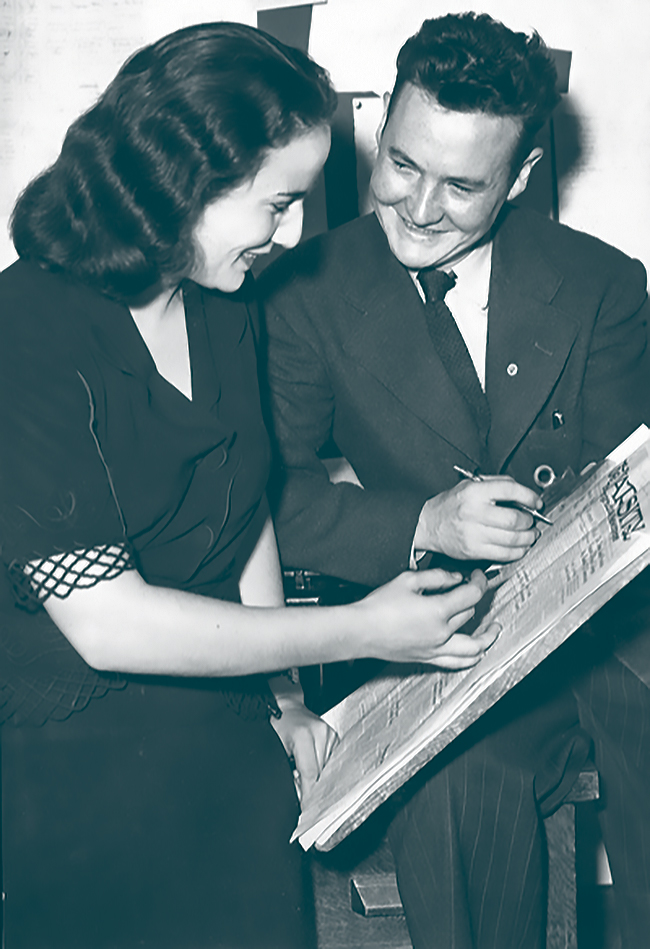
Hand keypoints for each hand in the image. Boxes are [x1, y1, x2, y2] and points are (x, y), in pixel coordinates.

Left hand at [270, 689, 338, 801]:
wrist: (286, 707)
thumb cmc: (277, 727)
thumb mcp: (277, 750)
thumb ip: (288, 773)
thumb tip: (299, 796)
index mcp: (303, 736)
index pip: (310, 773)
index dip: (308, 793)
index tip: (306, 807)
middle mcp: (320, 733)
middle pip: (321, 772)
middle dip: (312, 785)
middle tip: (303, 793)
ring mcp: (329, 733)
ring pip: (327, 768)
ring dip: (318, 776)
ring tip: (303, 773)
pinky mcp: (334, 735)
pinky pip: (331, 759)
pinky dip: (322, 766)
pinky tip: (313, 765)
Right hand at [356, 568, 498, 666]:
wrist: (360, 630)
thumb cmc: (378, 606)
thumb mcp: (408, 580)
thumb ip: (436, 577)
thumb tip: (455, 578)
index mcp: (438, 611)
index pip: (472, 595)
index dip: (479, 582)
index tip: (477, 576)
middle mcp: (441, 633)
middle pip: (470, 615)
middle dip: (474, 600)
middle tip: (472, 591)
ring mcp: (436, 649)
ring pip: (473, 647)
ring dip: (487, 638)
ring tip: (494, 631)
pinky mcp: (427, 658)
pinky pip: (457, 663)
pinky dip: (470, 658)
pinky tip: (474, 654)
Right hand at [414, 477, 541, 561]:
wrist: (428, 524)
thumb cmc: (450, 505)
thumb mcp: (469, 484)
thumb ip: (496, 484)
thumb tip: (522, 493)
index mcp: (474, 492)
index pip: (510, 490)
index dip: (529, 496)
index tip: (536, 502)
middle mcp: (474, 512)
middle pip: (514, 519)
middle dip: (530, 521)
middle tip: (532, 521)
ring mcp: (473, 534)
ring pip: (512, 539)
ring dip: (528, 538)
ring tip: (531, 535)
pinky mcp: (474, 551)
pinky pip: (503, 554)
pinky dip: (518, 552)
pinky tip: (520, 547)